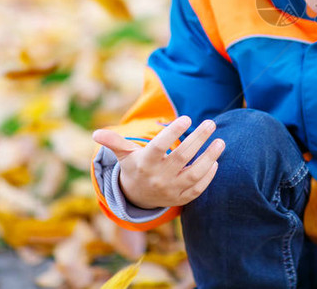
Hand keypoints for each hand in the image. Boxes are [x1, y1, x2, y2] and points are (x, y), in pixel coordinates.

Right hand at [92, 116, 223, 208]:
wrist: (137, 198)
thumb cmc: (134, 167)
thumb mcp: (124, 154)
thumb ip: (114, 142)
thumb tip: (96, 133)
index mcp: (145, 163)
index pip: (160, 146)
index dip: (173, 132)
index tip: (187, 118)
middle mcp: (158, 177)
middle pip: (182, 157)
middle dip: (198, 139)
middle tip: (211, 123)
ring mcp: (170, 190)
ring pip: (194, 173)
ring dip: (210, 157)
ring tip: (221, 141)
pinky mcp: (180, 198)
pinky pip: (198, 189)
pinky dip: (208, 176)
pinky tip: (215, 161)